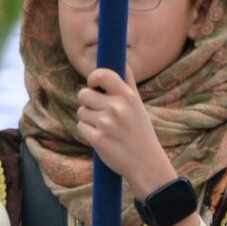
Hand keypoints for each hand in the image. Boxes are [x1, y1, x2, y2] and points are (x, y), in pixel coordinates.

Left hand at [76, 67, 175, 197]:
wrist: (145, 163)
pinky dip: (87, 132)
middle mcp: (117, 108)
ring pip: (81, 111)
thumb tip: (122, 62)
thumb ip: (128, 84)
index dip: (93, 78)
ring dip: (87, 118)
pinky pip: (81, 127)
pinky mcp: (97, 139)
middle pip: (84, 94)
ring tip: (103, 127)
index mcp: (128, 96)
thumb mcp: (138, 105)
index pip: (103, 75)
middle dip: (87, 102)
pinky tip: (100, 137)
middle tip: (98, 112)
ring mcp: (106, 124)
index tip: (93, 84)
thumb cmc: (140, 132)